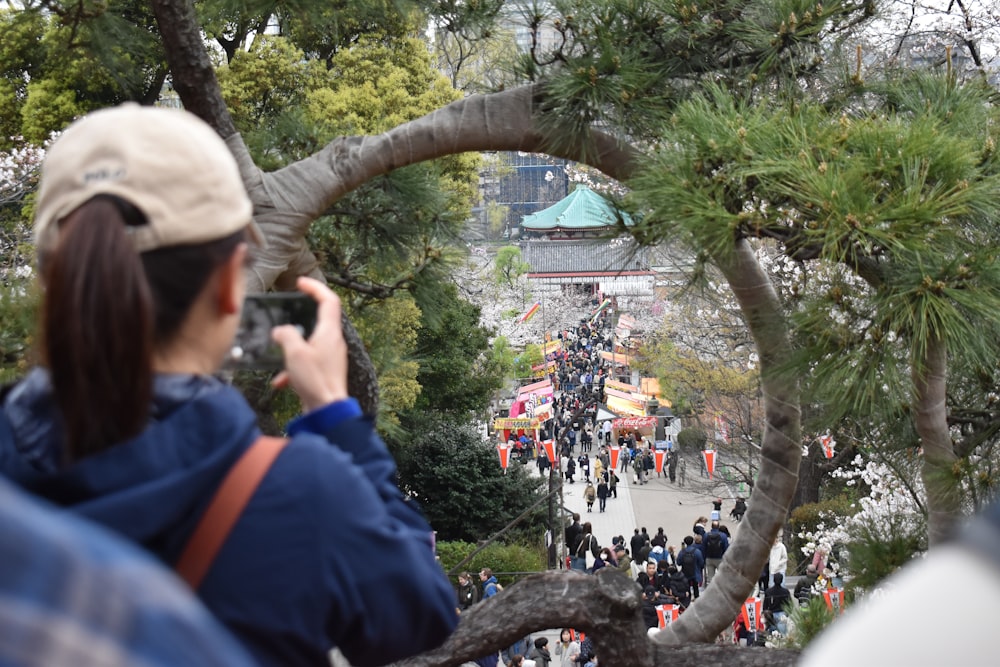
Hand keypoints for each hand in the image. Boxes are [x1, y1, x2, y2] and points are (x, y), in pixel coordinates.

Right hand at [270, 277, 348, 411]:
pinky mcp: (324, 371)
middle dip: (302, 314)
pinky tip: (280, 381)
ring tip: (279, 351)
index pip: (329, 300)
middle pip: (320, 319)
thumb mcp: (295, 353)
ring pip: (310, 342)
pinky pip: (306, 362)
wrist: (327, 411)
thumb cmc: (315, 381)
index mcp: (330, 332)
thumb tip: (280, 331)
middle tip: (290, 308)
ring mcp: (330, 357)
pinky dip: (293, 368)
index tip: (301, 282)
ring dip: (293, 346)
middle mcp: (333, 342)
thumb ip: (286, 336)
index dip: (316, 288)